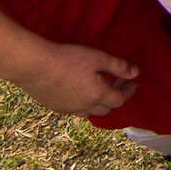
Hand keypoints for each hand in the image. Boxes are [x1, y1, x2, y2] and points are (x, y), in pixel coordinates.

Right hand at [14, 42, 139, 117]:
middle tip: (117, 82)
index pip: (120, 100)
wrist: (34, 66)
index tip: (133, 82)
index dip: (129, 91)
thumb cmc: (68, 59)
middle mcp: (84, 107)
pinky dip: (83, 102)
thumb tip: (136, 73)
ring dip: (99, 102)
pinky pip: (75, 109)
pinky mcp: (55, 107)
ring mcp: (68, 109)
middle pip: (106, 109)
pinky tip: (79, 89)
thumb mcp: (98, 58)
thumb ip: (118, 66)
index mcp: (97, 96)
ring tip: (99, 86)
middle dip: (115, 96)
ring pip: (89, 112)